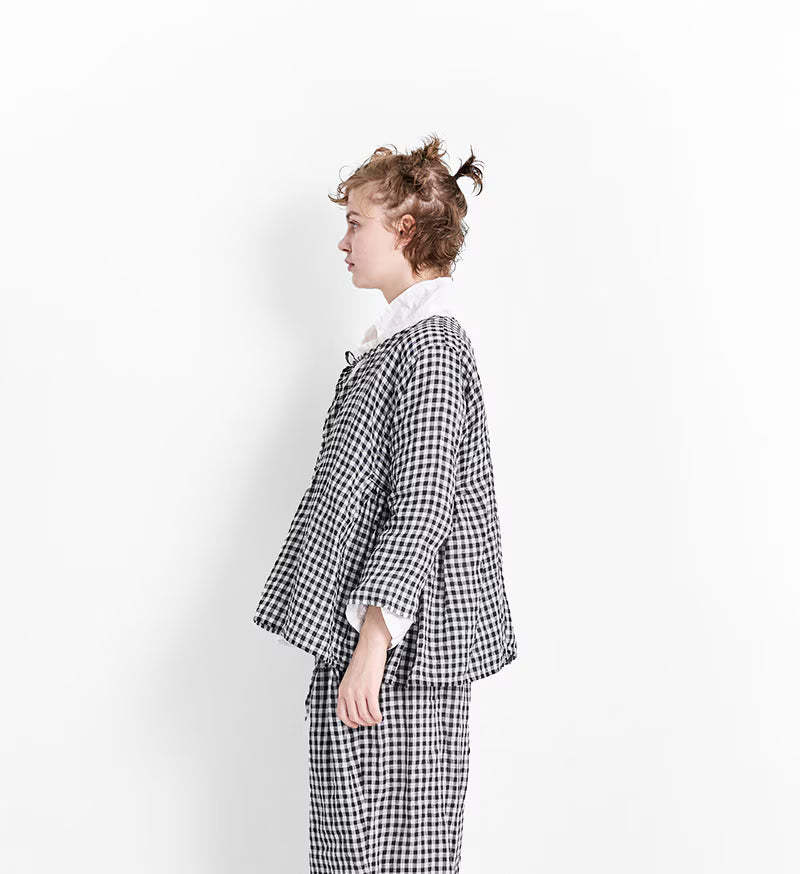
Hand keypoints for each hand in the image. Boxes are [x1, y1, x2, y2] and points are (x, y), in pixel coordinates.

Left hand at [336, 607, 390, 727]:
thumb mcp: (351, 677)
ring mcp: (358, 692)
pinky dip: (377, 717)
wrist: (370, 647)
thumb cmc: (363, 659)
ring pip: (364, 716)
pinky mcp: (370, 690)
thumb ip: (351, 689)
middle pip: (354, 717)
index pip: (341, 713)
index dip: (349, 722)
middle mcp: (348, 692)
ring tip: (376, 719)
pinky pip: (373, 711)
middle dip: (363, 723)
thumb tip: (357, 703)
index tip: (356, 724)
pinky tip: (380, 716)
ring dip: (371, 721)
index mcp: (342, 689)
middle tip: (370, 722)